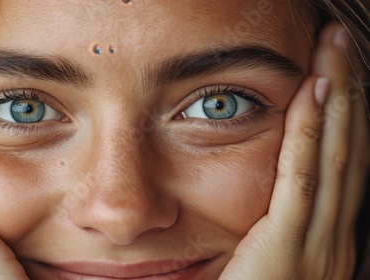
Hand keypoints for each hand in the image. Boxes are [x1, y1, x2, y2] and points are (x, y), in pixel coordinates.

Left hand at [219, 23, 368, 278]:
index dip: (344, 117)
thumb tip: (274, 204)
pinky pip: (303, 177)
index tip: (336, 75)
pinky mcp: (290, 245)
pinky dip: (313, 133)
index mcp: (331, 243)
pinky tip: (315, 93)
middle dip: (348, 92)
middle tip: (341, 44)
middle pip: (348, 150)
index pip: (343, 166)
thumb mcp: (272, 266)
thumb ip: (276, 234)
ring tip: (335, 50)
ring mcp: (320, 243)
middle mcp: (337, 238)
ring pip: (335, 155)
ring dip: (337, 98)